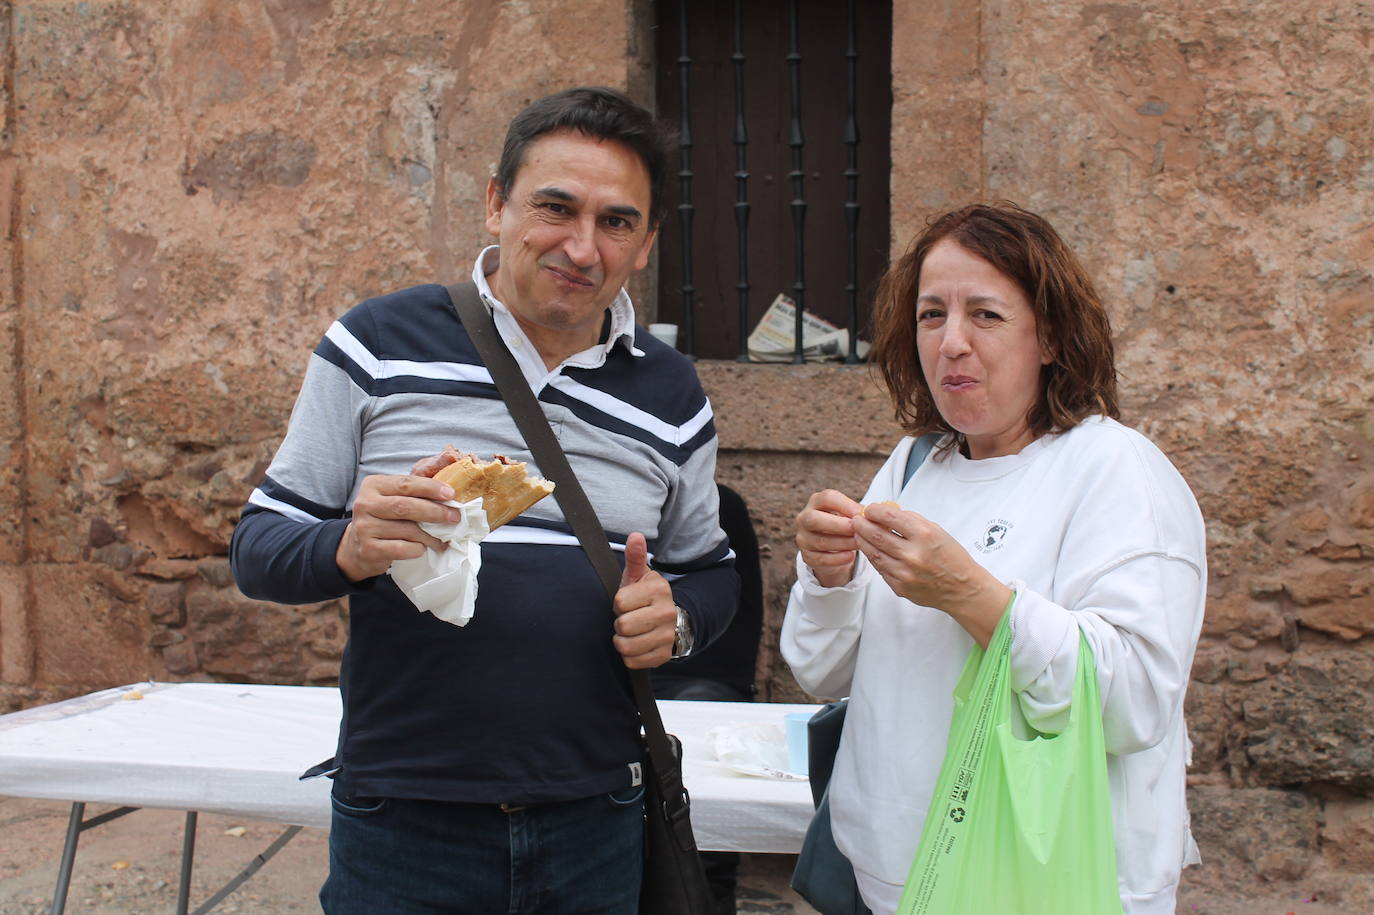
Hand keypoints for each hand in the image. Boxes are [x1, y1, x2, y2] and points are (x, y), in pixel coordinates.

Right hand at [335, 474, 461, 582]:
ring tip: (443, 539)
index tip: (451, 494)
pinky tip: (422, 549)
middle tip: (454, 517)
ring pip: (407, 530)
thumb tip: (450, 491)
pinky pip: (402, 548)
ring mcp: (364, 527)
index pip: (405, 483)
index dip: (430, 488)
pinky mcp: (368, 549)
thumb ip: (414, 491)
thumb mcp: (392, 498)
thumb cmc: (384, 520)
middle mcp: (365, 504)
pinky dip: (417, 549)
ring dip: (431, 536)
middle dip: (434, 512)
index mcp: (373, 485)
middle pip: (405, 506)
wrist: (357, 548)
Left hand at [612, 532, 677, 668]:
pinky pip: (632, 661)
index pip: (619, 603)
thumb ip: (635, 557)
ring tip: (631, 632)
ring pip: (625, 646)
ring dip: (622, 640)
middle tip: (629, 618)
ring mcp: (667, 637)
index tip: (627, 602)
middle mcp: (667, 613)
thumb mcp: (638, 576)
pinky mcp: (663, 656)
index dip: (618, 603)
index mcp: (659, 590)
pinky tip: (637, 644)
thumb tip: (635, 536)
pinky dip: (629, 655)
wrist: (670, 621)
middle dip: (619, 623)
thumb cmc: (645, 596)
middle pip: (622, 625)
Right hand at [795, 490, 863, 587]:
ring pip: (819, 541)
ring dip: (842, 543)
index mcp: (816, 502)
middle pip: (813, 519)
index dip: (844, 504)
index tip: (860, 513)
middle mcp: (804, 518)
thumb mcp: (850, 515)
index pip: (826, 498)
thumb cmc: (845, 525)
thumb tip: (874, 515)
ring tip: (859, 544)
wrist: (834, 547)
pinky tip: (850, 556)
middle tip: (856, 529)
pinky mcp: (807, 556)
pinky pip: (820, 559)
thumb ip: (859, 513)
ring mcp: (803, 538)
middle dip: (837, 524)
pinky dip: (837, 558)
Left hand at [853, 503, 1011, 646]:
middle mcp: (913, 554)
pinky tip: (871, 550)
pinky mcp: (900, 587)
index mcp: (924, 535)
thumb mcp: (936, 530)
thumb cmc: (951, 556)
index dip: (874, 510)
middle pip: (876, 535)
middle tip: (856, 519)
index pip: (889, 517)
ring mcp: (905, 573)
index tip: (869, 508)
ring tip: (858, 533)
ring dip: (862, 541)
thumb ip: (910, 520)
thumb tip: (885, 512)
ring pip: (873, 553)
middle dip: (862, 524)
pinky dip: (873, 557)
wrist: (962, 588)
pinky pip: (880, 569)